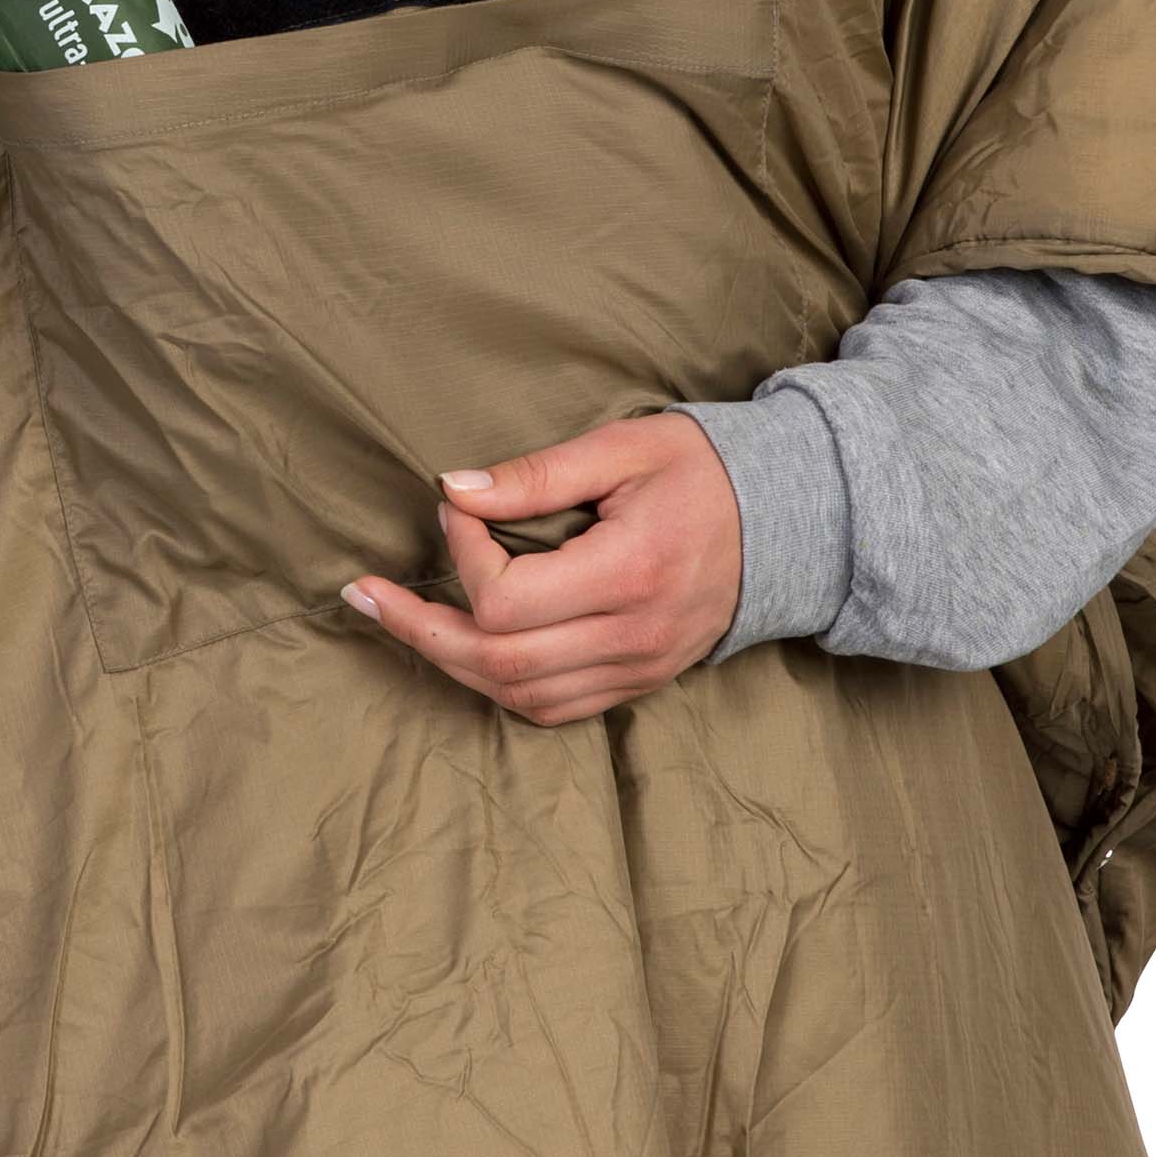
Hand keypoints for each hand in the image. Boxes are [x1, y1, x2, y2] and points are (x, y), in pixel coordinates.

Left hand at [341, 410, 743, 721]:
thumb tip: (452, 490)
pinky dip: (498, 684)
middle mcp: (634, 636)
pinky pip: (552, 708)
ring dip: (450, 661)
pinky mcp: (639, 682)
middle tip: (366, 591)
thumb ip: (538, 474)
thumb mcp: (625, 448)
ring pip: (519, 696)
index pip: (508, 598)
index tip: (455, 505)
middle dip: (419, 628)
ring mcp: (639, 669)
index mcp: (631, 572)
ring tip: (399, 619)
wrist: (789, 521)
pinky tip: (462, 648)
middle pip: (500, 661)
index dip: (462, 553)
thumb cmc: (704, 471)